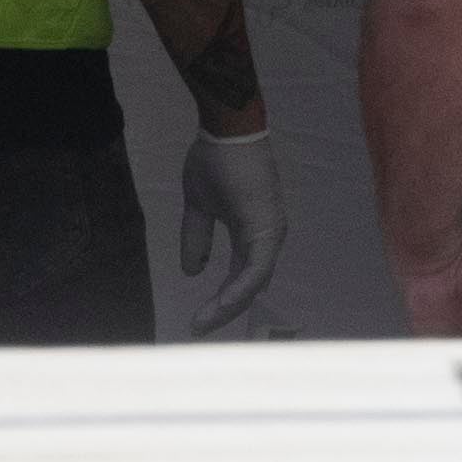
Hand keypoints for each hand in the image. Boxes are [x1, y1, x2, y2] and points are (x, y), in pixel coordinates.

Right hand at [167, 115, 292, 338]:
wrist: (225, 131)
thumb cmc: (215, 161)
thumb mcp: (198, 207)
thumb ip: (197, 239)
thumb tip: (192, 271)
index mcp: (252, 234)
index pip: (240, 277)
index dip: (221, 301)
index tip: (197, 320)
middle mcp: (266, 239)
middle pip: (249, 286)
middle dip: (224, 311)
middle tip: (198, 330)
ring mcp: (270, 235)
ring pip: (253, 283)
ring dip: (229, 307)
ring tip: (203, 324)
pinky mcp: (267, 230)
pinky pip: (256, 269)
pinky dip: (240, 290)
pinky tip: (221, 306)